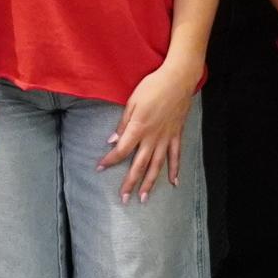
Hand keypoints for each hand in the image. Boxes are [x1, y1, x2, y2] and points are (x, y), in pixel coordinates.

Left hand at [102, 60, 198, 199]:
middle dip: (130, 183)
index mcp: (138, 128)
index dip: (110, 161)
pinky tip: (173, 183)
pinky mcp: (176, 135)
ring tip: (144, 198)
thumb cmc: (153, 86)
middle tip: (123, 199)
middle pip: (139, 165)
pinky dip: (175, 170)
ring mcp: (166, 138)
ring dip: (150, 183)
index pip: (122, 150)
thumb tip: (113, 140)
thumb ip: (123, 123)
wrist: (178, 79)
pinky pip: (176, 156)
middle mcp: (152, 137)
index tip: (100, 168)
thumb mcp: (132, 101)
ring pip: (157, 166)